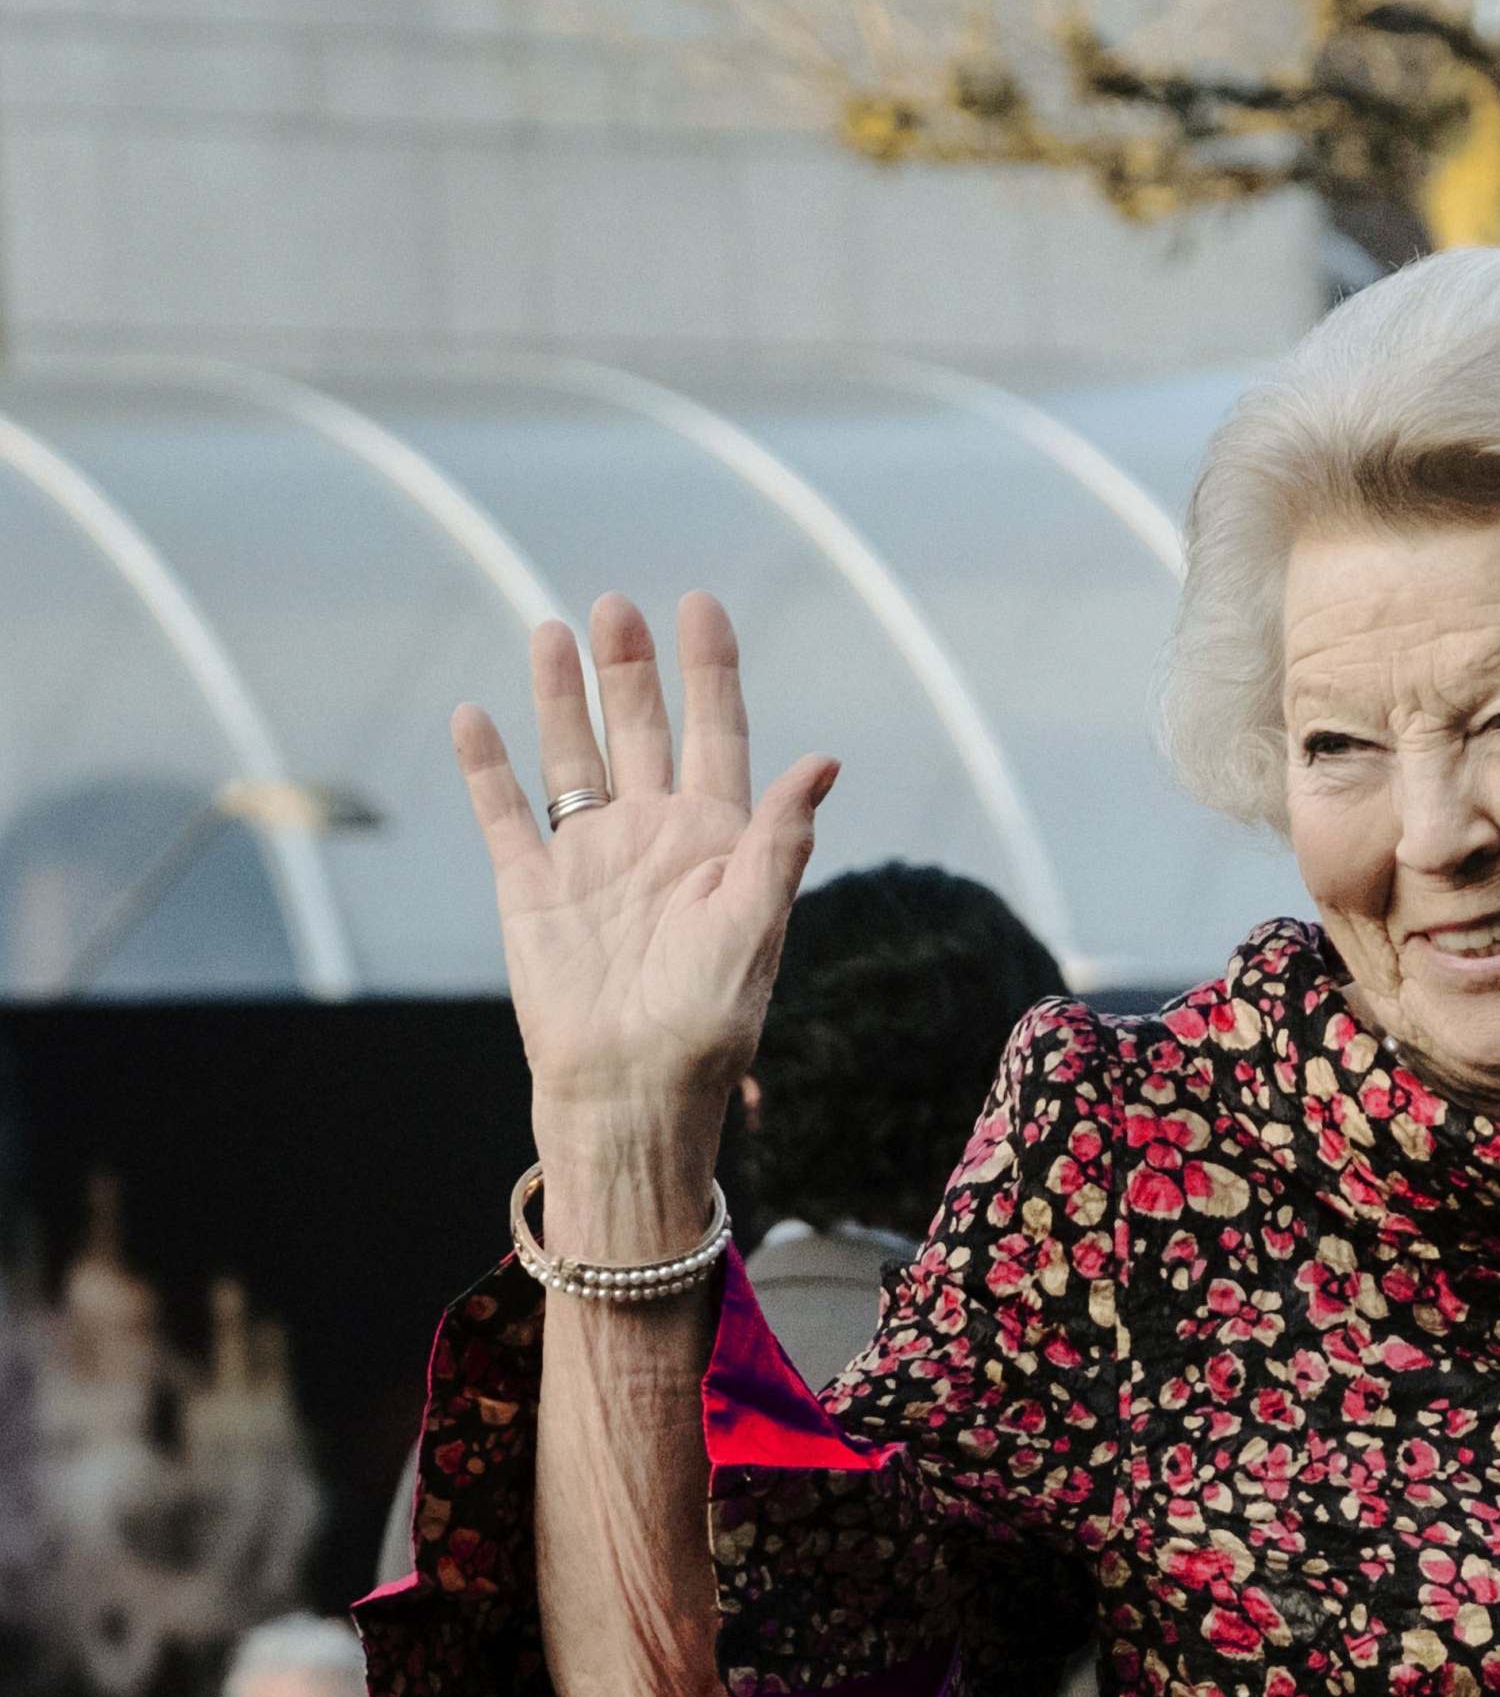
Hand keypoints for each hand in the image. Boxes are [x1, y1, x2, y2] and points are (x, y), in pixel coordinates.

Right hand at [455, 593, 833, 1255]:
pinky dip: (487, 767)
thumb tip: (826, 760)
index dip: (711, 671)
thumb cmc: (707, 1023)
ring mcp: (590, 860)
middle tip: (616, 603)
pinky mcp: (530, 891)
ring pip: (572, 756)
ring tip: (553, 630)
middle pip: (641, 730)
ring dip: (561, 695)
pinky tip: (475, 715)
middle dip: (631, 667)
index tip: (702, 604)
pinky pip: (505, 815)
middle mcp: (655, 838)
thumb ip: (781, 839)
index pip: (717, 733)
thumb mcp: (755, 925)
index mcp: (719, 841)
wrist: (631, 1092)